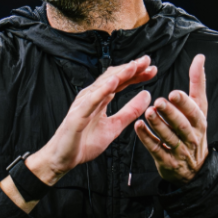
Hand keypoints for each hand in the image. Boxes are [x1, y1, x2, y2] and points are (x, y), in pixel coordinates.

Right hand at [28, 56, 155, 183]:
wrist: (64, 158)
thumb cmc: (84, 142)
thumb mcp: (114, 127)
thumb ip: (130, 111)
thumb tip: (147, 94)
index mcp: (100, 99)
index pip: (120, 82)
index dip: (136, 74)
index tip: (153, 69)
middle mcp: (91, 97)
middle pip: (113, 78)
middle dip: (130, 68)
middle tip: (148, 60)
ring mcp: (83, 104)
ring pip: (103, 85)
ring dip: (119, 74)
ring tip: (134, 66)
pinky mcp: (78, 115)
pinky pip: (91, 101)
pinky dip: (102, 90)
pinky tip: (114, 82)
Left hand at [134, 54, 207, 183]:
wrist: (193, 168)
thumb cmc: (193, 130)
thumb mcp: (199, 107)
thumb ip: (197, 83)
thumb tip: (199, 57)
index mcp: (199, 122)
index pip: (194, 112)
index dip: (184, 103)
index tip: (174, 93)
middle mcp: (191, 137)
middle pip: (181, 125)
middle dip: (170, 113)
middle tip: (158, 102)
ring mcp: (179, 151)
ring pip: (168, 137)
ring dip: (157, 125)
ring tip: (147, 112)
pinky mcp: (167, 161)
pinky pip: (156, 149)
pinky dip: (147, 138)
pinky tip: (138, 126)